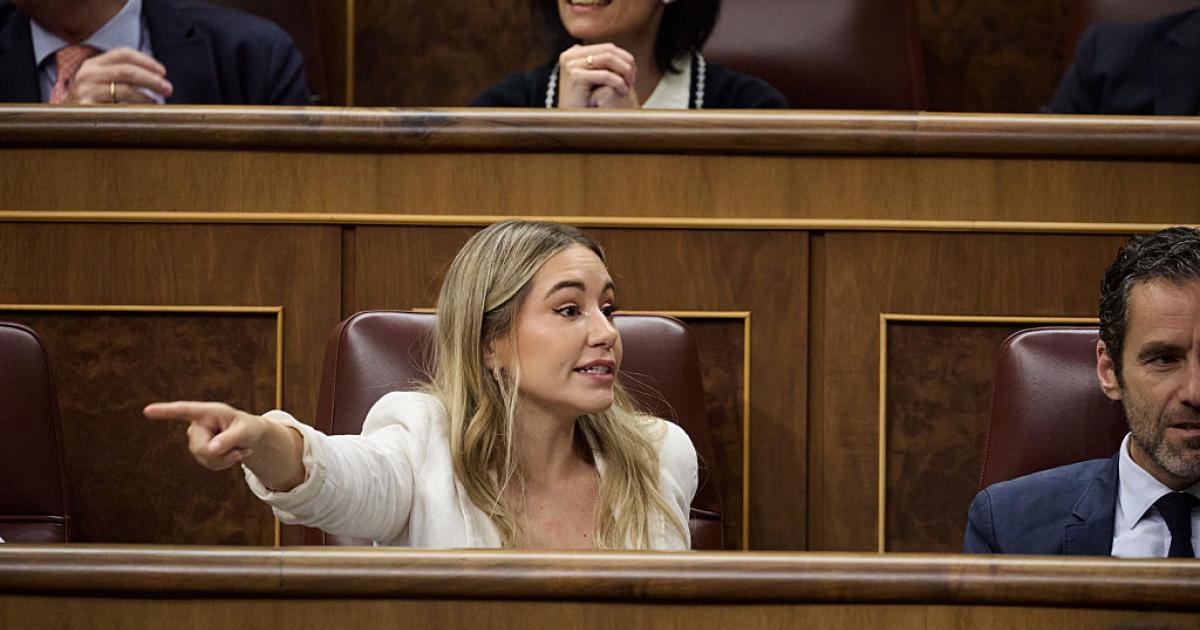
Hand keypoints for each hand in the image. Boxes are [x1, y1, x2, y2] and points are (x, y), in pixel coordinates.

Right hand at [66, 47, 172, 104]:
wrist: (62, 123)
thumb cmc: (89, 103)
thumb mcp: (99, 83)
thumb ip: (120, 76)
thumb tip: (157, 78)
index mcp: (92, 64)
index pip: (123, 54)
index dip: (146, 61)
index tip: (163, 72)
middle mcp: (87, 74)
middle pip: (127, 71)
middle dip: (152, 79)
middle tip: (168, 89)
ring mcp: (85, 92)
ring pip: (125, 90)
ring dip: (147, 98)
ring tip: (156, 104)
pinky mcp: (87, 110)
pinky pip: (118, 108)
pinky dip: (135, 110)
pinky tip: (143, 114)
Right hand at [144, 401, 266, 470]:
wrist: (250, 437)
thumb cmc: (248, 428)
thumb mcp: (246, 431)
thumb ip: (230, 439)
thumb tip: (210, 450)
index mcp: (207, 412)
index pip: (184, 411)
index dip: (165, 411)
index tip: (147, 410)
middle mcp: (197, 424)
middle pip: (199, 447)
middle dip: (221, 452)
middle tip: (240, 447)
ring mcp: (196, 439)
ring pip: (204, 458)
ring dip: (225, 459)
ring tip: (238, 449)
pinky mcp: (199, 452)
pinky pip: (209, 465)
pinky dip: (224, 463)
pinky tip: (234, 455)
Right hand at [557, 43, 638, 108]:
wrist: (573, 121)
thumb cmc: (586, 102)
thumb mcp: (593, 76)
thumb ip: (600, 62)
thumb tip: (614, 49)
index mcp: (574, 53)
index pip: (607, 47)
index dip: (624, 58)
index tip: (633, 72)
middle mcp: (570, 55)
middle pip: (608, 50)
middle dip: (625, 63)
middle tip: (633, 79)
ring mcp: (571, 65)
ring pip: (608, 59)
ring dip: (624, 71)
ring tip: (629, 84)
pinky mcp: (576, 76)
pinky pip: (604, 75)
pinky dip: (618, 82)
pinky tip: (623, 91)